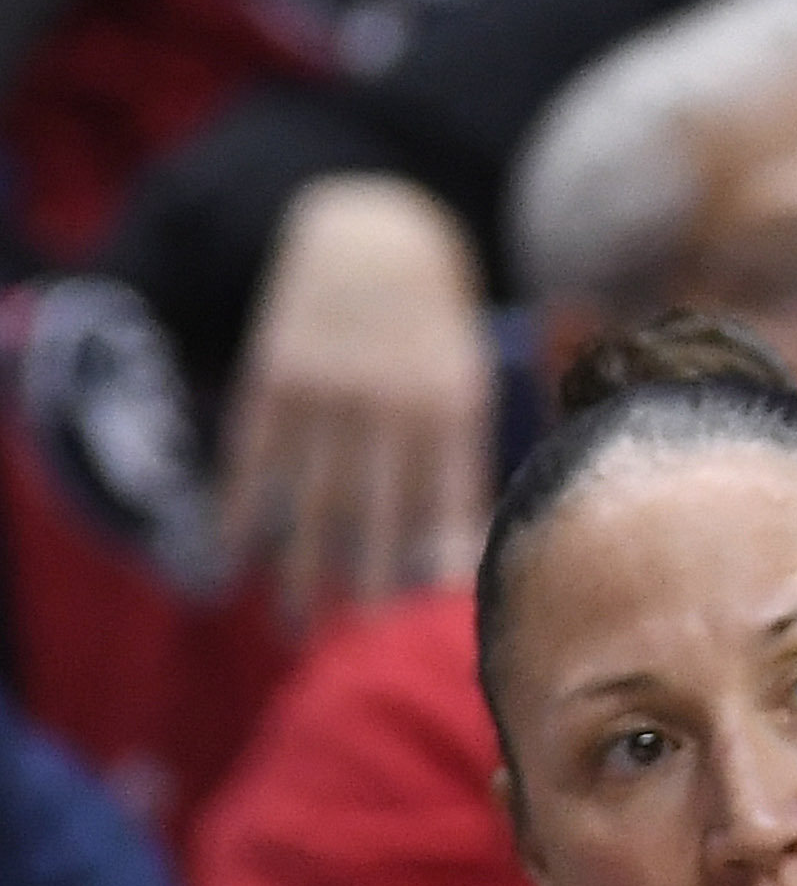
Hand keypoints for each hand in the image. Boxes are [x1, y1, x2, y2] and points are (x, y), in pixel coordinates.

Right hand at [218, 175, 494, 620]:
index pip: (448, 500)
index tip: (433, 630)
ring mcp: (325, 390)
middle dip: (369, 587)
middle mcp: (387, 401)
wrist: (373, 230)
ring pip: (310, 497)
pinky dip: (244, 515)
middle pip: (376, 513)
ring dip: (300, 570)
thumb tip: (473, 541)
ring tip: (298, 630)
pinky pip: (255, 459)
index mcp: (453, 402)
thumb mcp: (473, 372)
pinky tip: (234, 567)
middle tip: (364, 655)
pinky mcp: (274, 377)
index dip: (438, 565)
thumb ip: (466, 449)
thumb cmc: (436, 324)